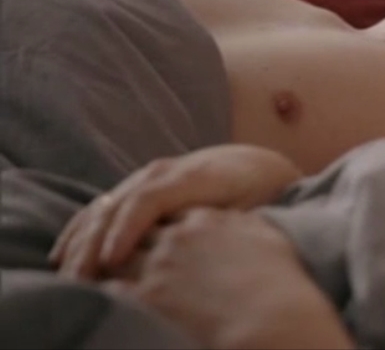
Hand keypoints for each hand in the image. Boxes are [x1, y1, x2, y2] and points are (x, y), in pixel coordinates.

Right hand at [51, 144, 301, 279]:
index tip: (112, 261)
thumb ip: (222, 223)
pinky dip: (81, 230)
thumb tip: (198, 251)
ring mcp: (147, 176)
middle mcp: (165, 170)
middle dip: (94, 242)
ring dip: (81, 240)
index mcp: (196, 175)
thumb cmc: (259, 193)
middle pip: (119, 203)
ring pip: (105, 205)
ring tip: (68, 274)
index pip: (151, 198)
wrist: (255, 165)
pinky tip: (65, 254)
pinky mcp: (137, 186)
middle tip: (80, 279)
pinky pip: (102, 205)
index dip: (127, 229)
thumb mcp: (251, 207)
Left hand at [104, 208, 354, 349]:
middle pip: (133, 229)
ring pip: (112, 255)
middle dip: (114, 238)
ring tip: (82, 273)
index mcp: (205, 218)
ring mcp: (160, 265)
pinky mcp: (147, 296)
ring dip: (95, 262)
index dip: (149, 222)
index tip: (143, 233)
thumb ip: (244, 224)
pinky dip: (95, 290)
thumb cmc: (281, 283)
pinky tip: (89, 295)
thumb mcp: (268, 237)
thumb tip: (238, 221)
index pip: (164, 211)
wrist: (274, 317)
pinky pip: (108, 288)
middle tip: (98, 252)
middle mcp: (178, 235)